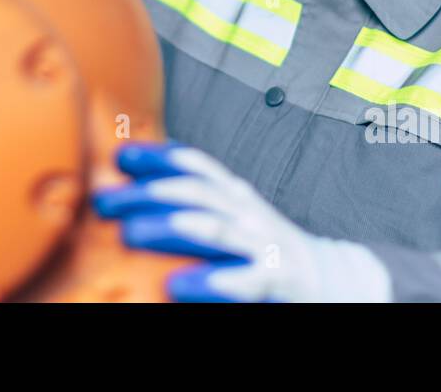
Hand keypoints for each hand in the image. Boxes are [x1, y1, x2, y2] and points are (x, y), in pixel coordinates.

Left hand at [94, 142, 392, 302]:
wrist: (334, 279)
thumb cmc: (267, 250)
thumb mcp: (236, 216)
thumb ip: (199, 205)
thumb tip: (136, 199)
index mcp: (236, 195)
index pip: (197, 166)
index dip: (159, 156)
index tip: (121, 155)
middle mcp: (248, 212)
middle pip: (195, 193)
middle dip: (148, 192)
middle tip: (106, 201)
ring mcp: (263, 245)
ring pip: (214, 229)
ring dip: (171, 227)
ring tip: (131, 232)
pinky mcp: (275, 281)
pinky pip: (241, 279)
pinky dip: (210, 280)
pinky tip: (177, 284)